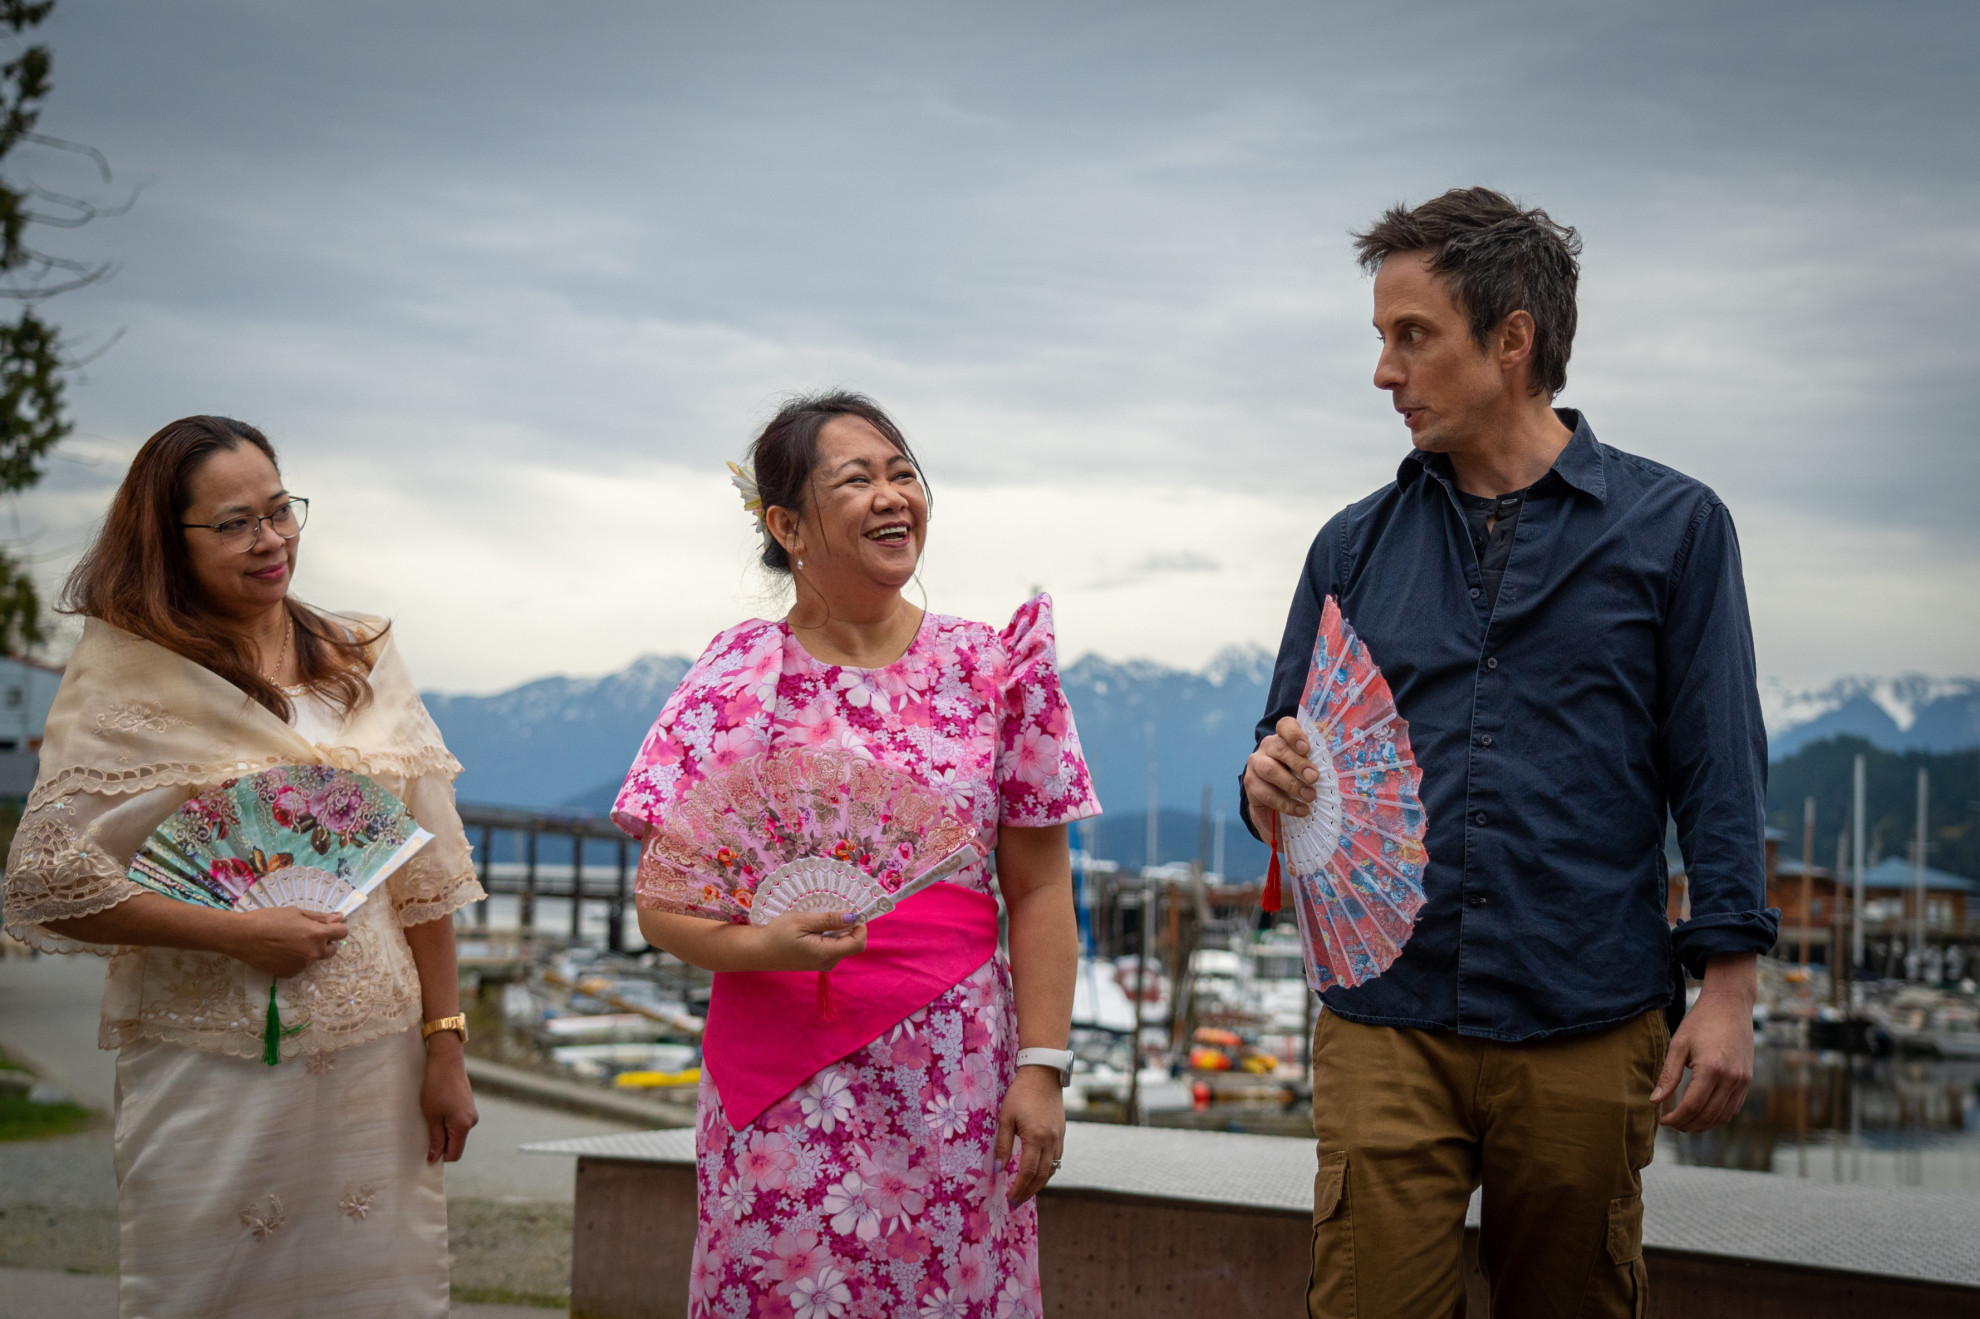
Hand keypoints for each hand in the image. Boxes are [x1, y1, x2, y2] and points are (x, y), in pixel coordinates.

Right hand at [226, 907, 348, 976]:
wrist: (242, 937)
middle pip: (332, 950)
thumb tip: (339, 917)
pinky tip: (281, 951)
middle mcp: (312, 953)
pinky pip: (300, 966)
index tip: (327, 925)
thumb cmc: (268, 919)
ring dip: (308, 951)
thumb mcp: (296, 912)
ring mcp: (301, 966)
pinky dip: (296, 960)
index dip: (336, 928)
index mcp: (316, 935)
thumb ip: (320, 917)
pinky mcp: (289, 974)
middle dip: (325, 942)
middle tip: (307, 933)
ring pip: (314, 958)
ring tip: (288, 941)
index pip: (342, 933)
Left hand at [420, 1033, 477, 1162]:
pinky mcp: (467, 1105)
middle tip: (425, 1130)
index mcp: (464, 1126)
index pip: (454, 1154)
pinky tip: (436, 1109)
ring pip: (456, 1132)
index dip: (439, 1156)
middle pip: (455, 1144)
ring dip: (442, 1131)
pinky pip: (457, 1122)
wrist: (446, 1060)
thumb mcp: (431, 1115)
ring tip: (430, 1116)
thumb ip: (435, 1139)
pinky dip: (446, 1122)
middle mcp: (472, 1121)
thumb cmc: (436, 1087)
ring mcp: (471, 1112)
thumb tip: (434, 1157)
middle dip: (440, 1142)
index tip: (425, 1149)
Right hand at [742, 910, 868, 971]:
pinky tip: (816, 926)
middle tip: (834, 908)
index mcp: (827, 953)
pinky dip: (830, 935)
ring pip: (842, 944)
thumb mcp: (803, 921)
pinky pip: (832, 947)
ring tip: (821, 916)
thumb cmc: (777, 935)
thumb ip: (829, 920)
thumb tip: (852, 917)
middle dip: (849, 925)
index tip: (852, 910)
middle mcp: (829, 962)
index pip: (858, 943)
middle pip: (852, 943)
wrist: (758, 952)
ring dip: (838, 929)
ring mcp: (823, 963)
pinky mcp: (817, 961)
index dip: (861, 926)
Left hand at [995, 1065, 1065, 1205]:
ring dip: (1039, 1184)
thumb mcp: (1006, 1118)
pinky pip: (1056, 1159)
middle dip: (1028, 1191)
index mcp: (1036, 1138)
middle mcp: (1051, 1141)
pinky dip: (1047, 1171)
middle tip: (1016, 1202)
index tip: (1010, 1199)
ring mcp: (1059, 1138)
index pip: (1028, 1172)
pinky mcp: (1062, 1134)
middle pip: (1042, 1176)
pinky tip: (1037, 1174)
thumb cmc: (1020, 1094)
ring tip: (1025, 1192)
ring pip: (1052, 1170)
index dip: (1019, 1188)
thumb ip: (1002, 1145)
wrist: (1043, 1075)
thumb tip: (997, 1170)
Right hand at [1243, 716, 1319, 819]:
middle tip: (1314, 778)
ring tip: (1309, 796)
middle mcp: (1267, 748)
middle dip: (1299, 763)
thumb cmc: (1297, 780)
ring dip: (1292, 784)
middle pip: (1279, 748)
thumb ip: (1314, 765)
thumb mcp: (1307, 770)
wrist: (1274, 803)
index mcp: (1283, 738)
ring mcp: (1256, 765)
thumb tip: (1332, 772)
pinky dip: (1285, 804)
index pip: (1285, 726)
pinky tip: (1300, 810)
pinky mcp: (1250, 785)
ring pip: (1270, 771)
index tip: (1306, 748)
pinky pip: (1266, 793)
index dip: (1295, 734)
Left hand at [1653, 955, 1755, 1132]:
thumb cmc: (1700, 1022)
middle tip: (1672, 1124)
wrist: (1730, 1005)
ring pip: (1723, 1116)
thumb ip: (1668, 1075)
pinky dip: (1718, 1116)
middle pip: (1708, 1116)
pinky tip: (1703, 1114)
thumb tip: (1655, 1101)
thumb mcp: (1678, 1045)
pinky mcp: (1748, 1080)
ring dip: (1704, 1125)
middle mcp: (1731, 1079)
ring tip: (1685, 1122)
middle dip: (1688, 1125)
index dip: (1676, 1119)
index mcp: (1712, 1070)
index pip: (1692, 1107)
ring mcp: (1743, 1081)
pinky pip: (1733, 1107)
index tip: (1663, 1121)